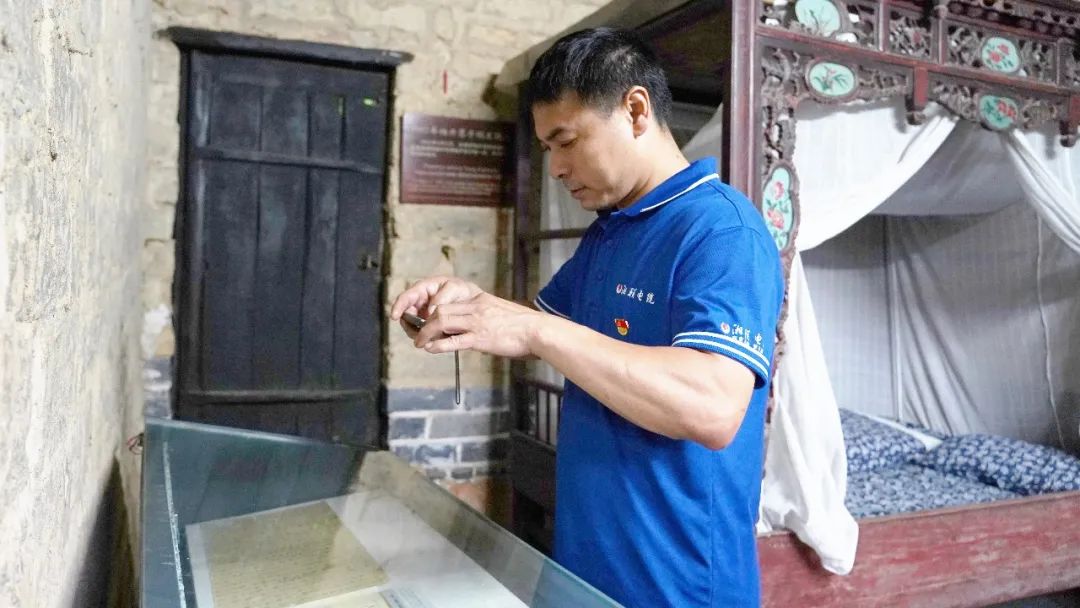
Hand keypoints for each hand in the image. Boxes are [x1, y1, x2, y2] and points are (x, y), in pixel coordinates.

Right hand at [390, 276, 483, 337]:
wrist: (476, 304)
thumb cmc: (465, 291)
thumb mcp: (456, 288)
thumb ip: (443, 296)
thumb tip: (431, 310)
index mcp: (425, 288)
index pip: (407, 296)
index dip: (399, 305)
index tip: (394, 315)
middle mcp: (422, 301)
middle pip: (407, 314)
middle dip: (409, 324)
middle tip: (416, 333)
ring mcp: (424, 314)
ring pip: (413, 325)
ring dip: (417, 332)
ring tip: (426, 337)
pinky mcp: (430, 326)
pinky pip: (423, 333)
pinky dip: (426, 337)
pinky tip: (434, 340)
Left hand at [414, 292, 545, 358]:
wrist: (538, 331)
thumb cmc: (522, 326)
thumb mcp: (499, 313)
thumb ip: (483, 317)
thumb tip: (470, 329)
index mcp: (480, 300)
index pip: (448, 301)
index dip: (432, 312)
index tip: (426, 321)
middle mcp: (476, 308)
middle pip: (440, 309)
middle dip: (424, 322)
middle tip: (418, 333)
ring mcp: (477, 322)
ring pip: (442, 321)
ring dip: (426, 333)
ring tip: (419, 342)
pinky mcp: (481, 338)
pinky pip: (453, 340)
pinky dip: (438, 345)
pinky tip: (430, 349)